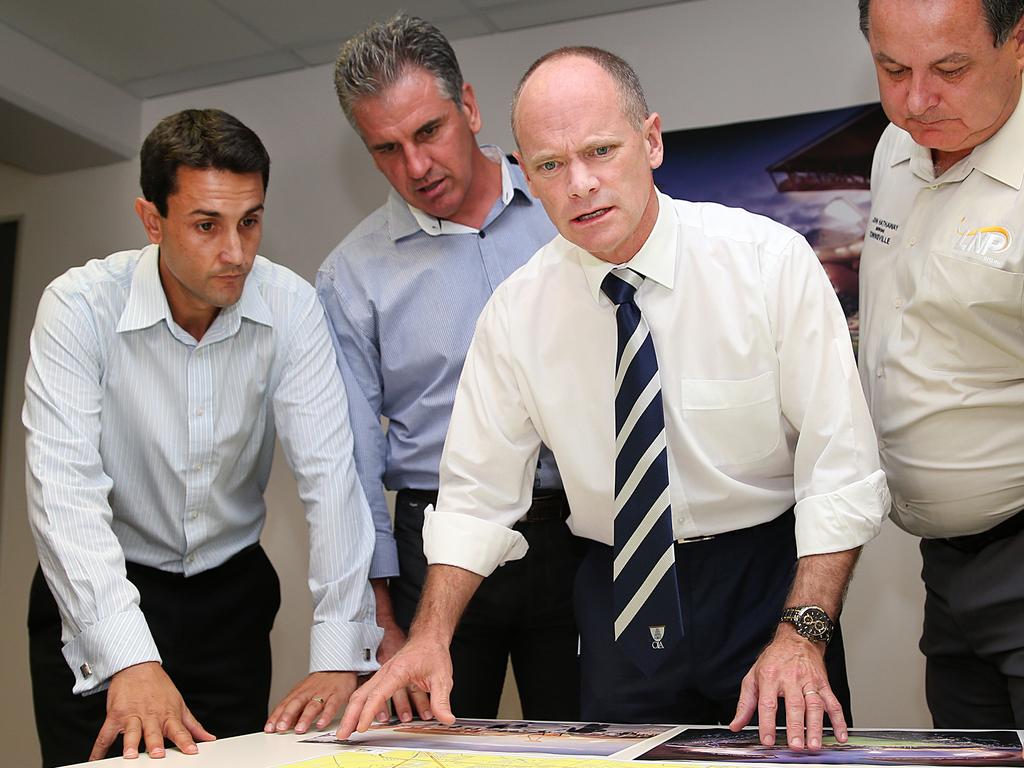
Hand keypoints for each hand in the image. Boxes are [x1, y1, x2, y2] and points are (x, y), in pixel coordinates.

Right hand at [90, 661, 214, 760]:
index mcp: (168, 715)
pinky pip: (105, 735)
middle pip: (154, 732)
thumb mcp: (179, 704)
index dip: (186, 742)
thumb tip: (209, 738)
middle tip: (158, 755)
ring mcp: (132, 716)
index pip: (180, 730)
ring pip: (131, 732)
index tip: (192, 751)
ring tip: (130, 755)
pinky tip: (94, 759)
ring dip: (131, 743)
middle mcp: (151, 716)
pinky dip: (98, 749)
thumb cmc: (159, 688)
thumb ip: (192, 725)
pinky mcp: (116, 715)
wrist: (138, 667)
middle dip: (156, 743)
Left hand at [266, 671, 357, 733]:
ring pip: (313, 705)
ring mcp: (323, 693)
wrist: (339, 666)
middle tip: (281, 728)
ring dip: (305, 718)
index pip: (285, 704)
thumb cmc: (321, 683)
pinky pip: (332, 705)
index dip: (276, 716)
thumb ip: (294, 710)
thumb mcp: (305, 693)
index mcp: (300, 692)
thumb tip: (283, 725)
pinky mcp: (337, 695)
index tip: (269, 728)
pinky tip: (321, 724)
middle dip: (287, 716)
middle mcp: (309, 692)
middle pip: (296, 703)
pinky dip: (326, 715)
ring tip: (299, 730)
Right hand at [337, 631, 453, 739]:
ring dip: (352, 712)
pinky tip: (362, 719)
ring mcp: (383, 675)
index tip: (361, 727)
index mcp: (398, 671)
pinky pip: (369, 693)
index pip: (378, 694)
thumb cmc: (432, 653)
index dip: (368, 712)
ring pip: (362, 694)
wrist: (429, 638)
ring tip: (348, 730)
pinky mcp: (384, 678)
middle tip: (342, 734)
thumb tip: (446, 719)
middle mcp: (386, 673)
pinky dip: (362, 707)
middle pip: (361, 695)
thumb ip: (441, 701)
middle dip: (350, 715)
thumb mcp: (442, 678)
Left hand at [729, 626, 846, 749]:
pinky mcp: (824, 684)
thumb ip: (745, 703)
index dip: (767, 723)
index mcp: (770, 677)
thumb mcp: (753, 676)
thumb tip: (735, 725)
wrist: (797, 638)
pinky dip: (839, 720)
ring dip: (815, 726)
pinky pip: (833, 703)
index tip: (768, 740)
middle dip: (795, 727)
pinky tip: (840, 735)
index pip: (767, 703)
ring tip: (814, 745)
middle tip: (795, 746)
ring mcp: (809, 681)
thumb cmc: (774, 660)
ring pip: (815, 705)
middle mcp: (791, 679)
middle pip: (794, 705)